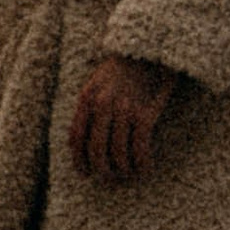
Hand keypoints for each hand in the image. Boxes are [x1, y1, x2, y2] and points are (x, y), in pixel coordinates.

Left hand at [67, 53, 175, 187]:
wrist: (154, 48)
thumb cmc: (128, 66)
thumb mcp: (100, 80)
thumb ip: (91, 104)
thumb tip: (85, 138)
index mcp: (87, 97)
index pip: (76, 138)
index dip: (79, 160)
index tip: (85, 174)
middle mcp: (103, 105)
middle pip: (96, 150)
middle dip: (102, 171)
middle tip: (110, 181)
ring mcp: (124, 109)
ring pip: (118, 153)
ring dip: (124, 170)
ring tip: (130, 175)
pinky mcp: (145, 113)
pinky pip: (140, 148)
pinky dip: (142, 163)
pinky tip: (145, 168)